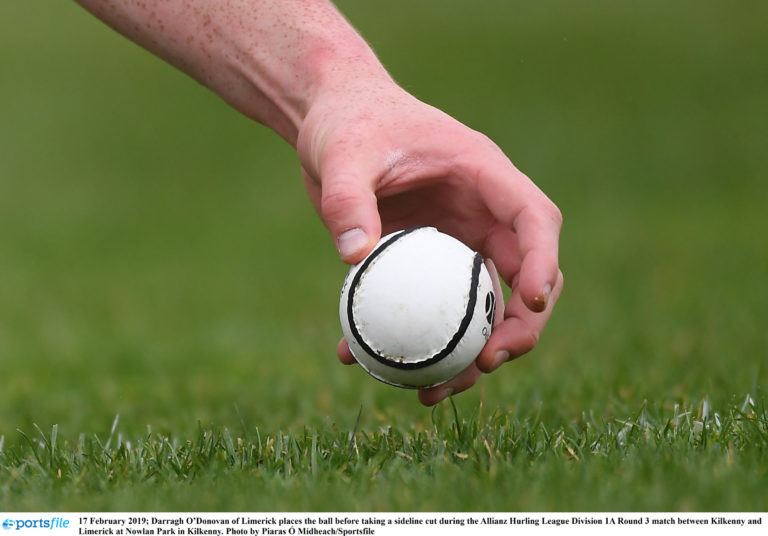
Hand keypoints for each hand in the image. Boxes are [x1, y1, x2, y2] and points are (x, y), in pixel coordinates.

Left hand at [297, 80, 562, 405]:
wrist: (330, 122)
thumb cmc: (346, 123)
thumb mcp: (342, 154)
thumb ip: (347, 200)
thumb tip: (354, 260)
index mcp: (482, 175)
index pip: (534, 218)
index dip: (542, 262)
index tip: (528, 303)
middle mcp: (481, 213)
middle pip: (524, 275)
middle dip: (519, 326)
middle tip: (484, 364)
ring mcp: (457, 241)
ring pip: (483, 306)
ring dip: (470, 353)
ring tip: (431, 393)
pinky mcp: (426, 262)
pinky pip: (433, 310)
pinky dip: (414, 342)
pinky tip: (367, 364)